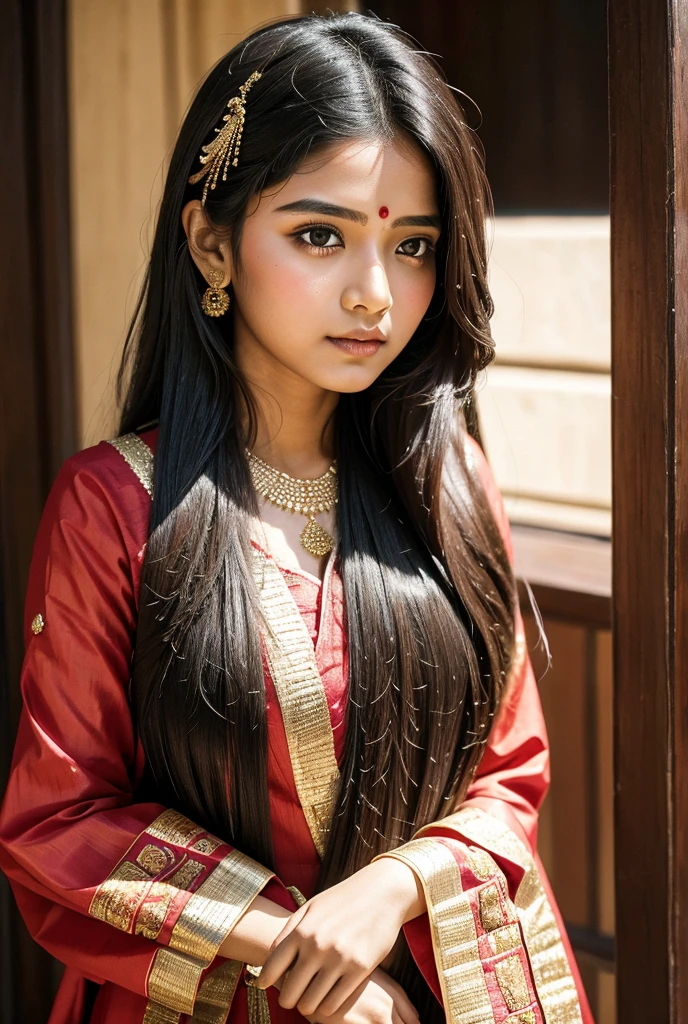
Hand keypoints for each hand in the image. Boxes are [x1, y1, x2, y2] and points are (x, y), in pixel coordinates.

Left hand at [257, 858, 424, 1017]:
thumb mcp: (311, 907)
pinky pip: (333, 1004)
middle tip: (295, 995)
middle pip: (289, 993)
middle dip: (288, 998)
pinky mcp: (359, 969)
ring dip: (308, 1004)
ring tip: (311, 997)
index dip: (266, 982)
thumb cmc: (342, 899)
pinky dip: (326, 1007)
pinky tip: (328, 997)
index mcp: (302, 930)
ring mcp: (339, 959)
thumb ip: (289, 931)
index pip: (271, 969)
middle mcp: (317, 946)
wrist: (382, 891)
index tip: (268, 985)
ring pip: (309, 1004)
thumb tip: (268, 959)